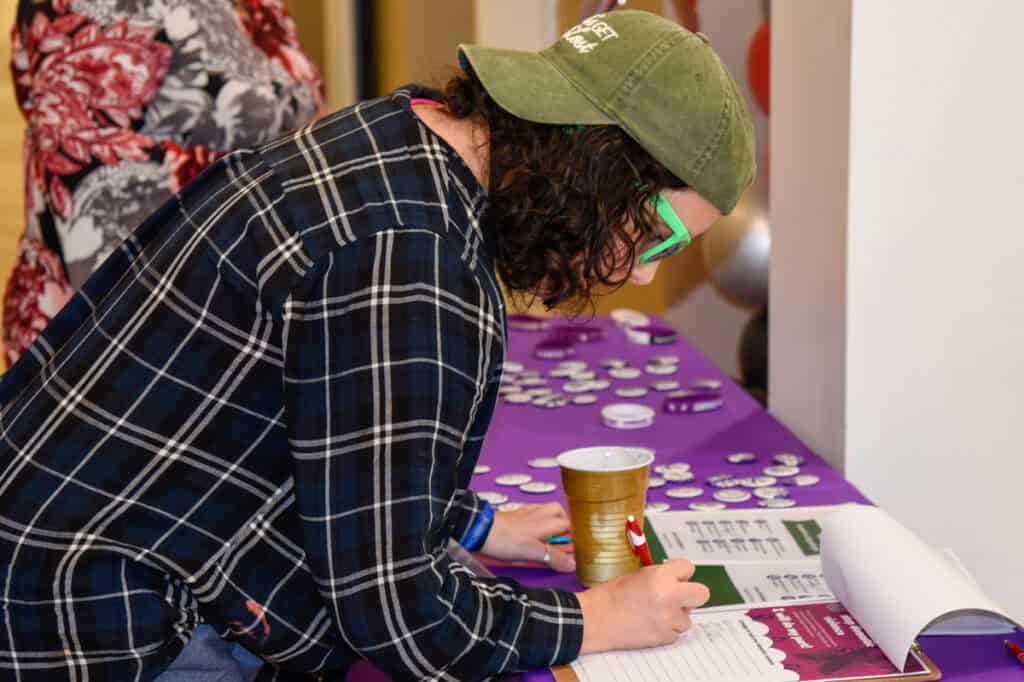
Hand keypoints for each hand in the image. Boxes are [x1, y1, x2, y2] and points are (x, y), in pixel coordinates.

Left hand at [479, 502, 575, 572]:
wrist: (480, 530)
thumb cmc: (505, 540)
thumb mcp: (532, 552)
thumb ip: (552, 557)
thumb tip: (572, 564)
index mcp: (545, 523)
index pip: (568, 523)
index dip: (575, 532)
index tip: (581, 542)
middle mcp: (537, 515)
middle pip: (557, 511)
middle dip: (565, 521)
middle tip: (566, 537)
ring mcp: (524, 514)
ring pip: (544, 510)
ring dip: (551, 518)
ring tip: (551, 534)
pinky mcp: (513, 515)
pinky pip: (531, 512)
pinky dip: (536, 518)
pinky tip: (532, 529)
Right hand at [577, 560, 709, 652]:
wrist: (594, 619)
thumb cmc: (609, 596)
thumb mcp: (636, 576)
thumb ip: (659, 576)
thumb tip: (675, 580)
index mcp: (660, 576)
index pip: (688, 568)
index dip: (681, 573)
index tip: (676, 577)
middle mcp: (669, 597)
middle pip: (701, 594)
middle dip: (691, 594)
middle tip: (678, 596)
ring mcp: (668, 619)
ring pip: (688, 618)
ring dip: (676, 615)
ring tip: (656, 613)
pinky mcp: (663, 637)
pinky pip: (675, 633)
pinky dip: (666, 629)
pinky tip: (650, 624)